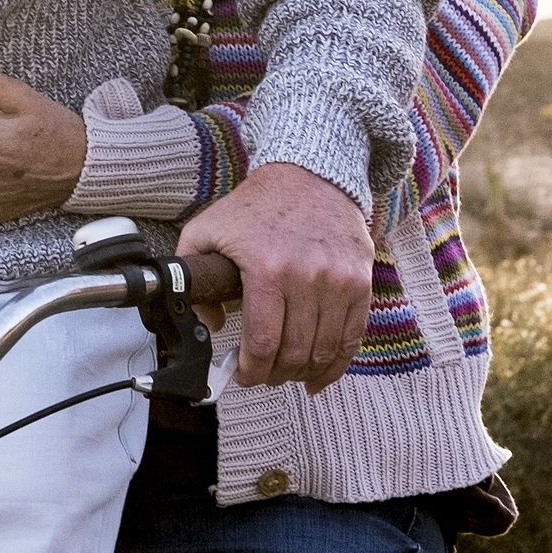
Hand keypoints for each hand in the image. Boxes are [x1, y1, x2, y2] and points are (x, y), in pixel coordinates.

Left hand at [179, 163, 371, 393]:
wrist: (310, 176)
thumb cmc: (255, 207)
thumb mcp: (207, 230)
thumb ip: (190, 274)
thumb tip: (207, 322)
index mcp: (267, 269)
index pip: (262, 343)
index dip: (251, 371)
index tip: (242, 375)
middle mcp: (307, 278)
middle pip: (295, 352)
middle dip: (275, 374)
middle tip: (264, 375)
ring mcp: (339, 281)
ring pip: (324, 350)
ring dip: (304, 372)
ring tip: (288, 373)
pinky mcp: (361, 282)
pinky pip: (353, 337)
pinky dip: (337, 364)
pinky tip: (320, 376)